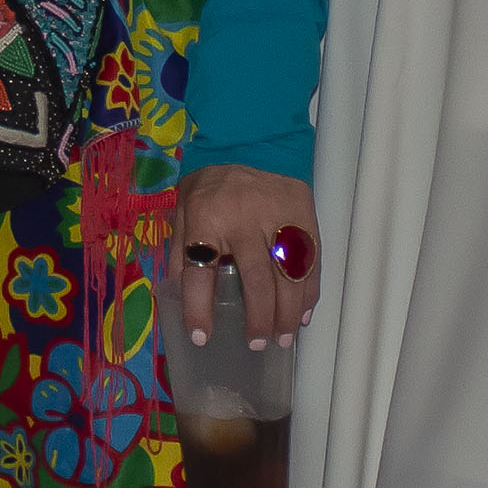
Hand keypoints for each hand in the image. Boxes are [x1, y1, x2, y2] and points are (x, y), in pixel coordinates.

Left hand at [173, 161, 318, 351]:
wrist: (251, 142)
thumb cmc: (211, 185)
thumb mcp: (183, 211)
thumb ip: (180, 252)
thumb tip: (177, 297)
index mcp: (205, 219)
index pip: (200, 272)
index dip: (198, 309)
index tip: (202, 338)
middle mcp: (244, 221)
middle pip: (255, 280)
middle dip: (258, 319)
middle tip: (257, 345)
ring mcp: (279, 219)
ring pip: (288, 277)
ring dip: (288, 313)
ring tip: (283, 340)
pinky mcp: (304, 218)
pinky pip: (310, 263)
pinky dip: (308, 292)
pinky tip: (302, 313)